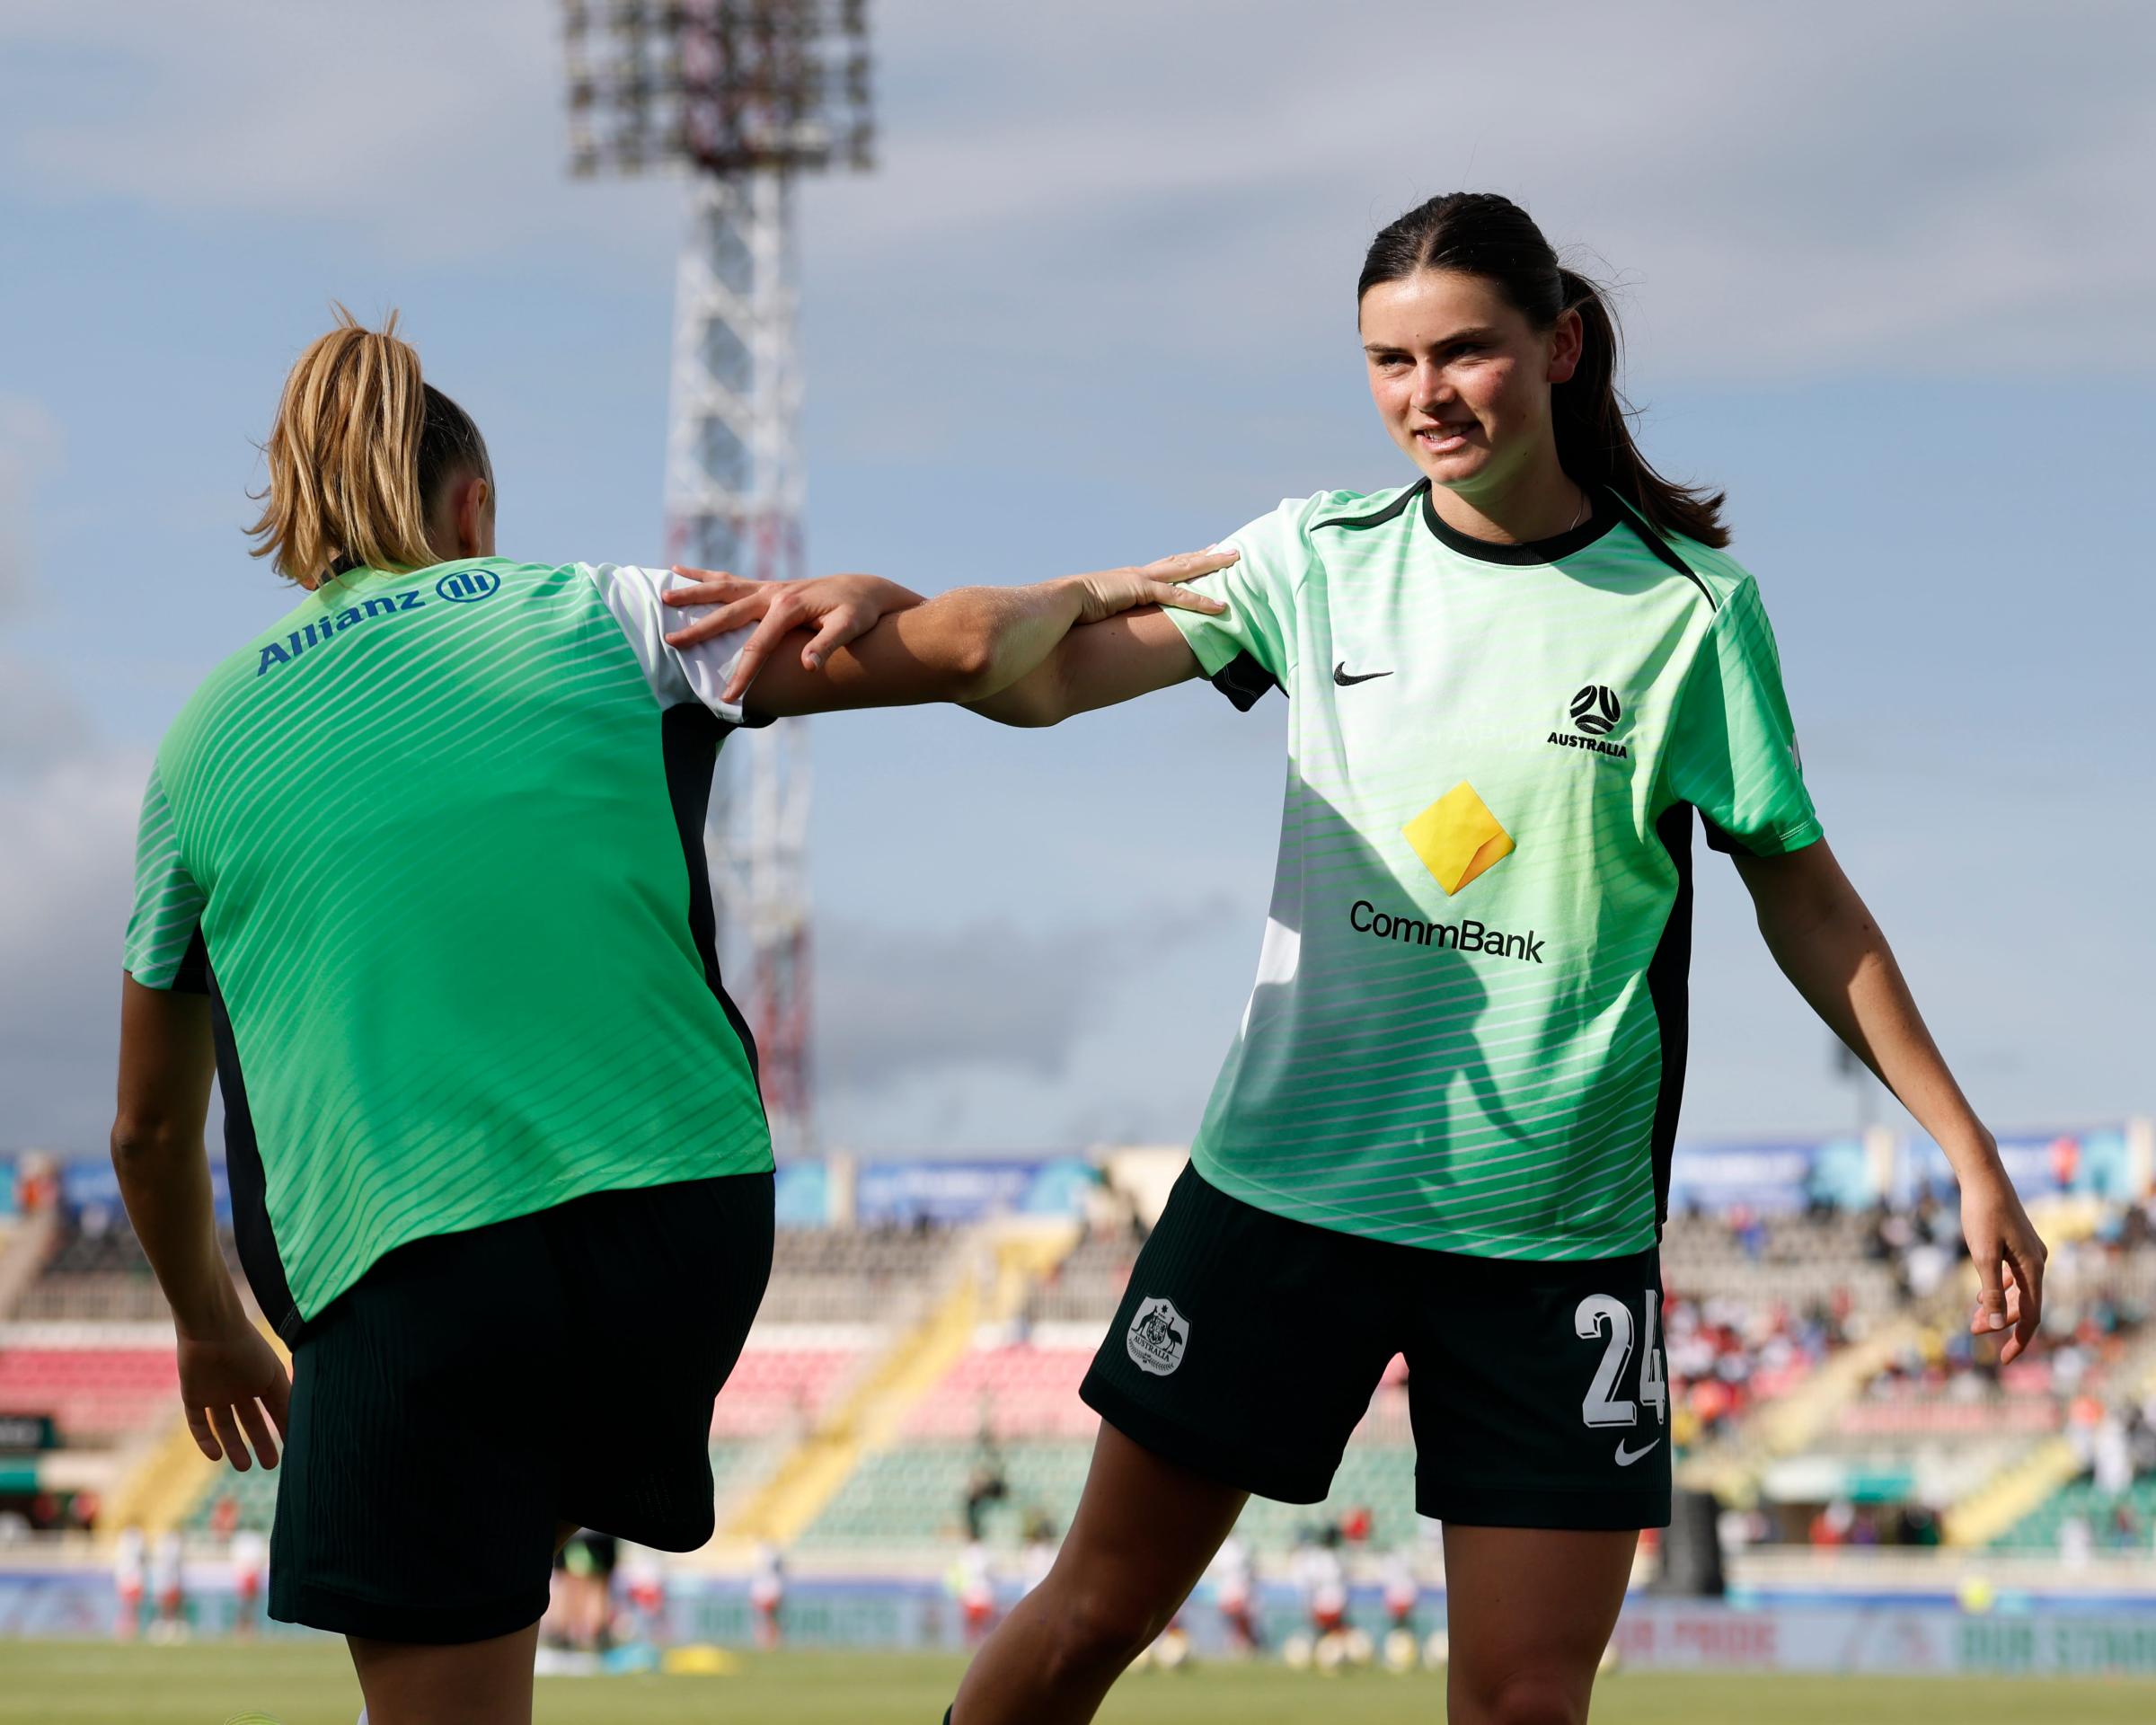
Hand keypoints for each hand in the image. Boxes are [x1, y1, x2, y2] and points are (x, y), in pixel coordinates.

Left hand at [176, 1314, 289, 1470]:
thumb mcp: (273, 1376)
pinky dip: (206, 1440)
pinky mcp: (194, 1397)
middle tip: (271, 1465)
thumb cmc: (248, 1349)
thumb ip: (285, 1400)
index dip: (282, 1428)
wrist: (211, 1330)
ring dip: (234, 1446)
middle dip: (261, 1443)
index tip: (292, 1448)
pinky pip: (199, 1423)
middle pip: (251, 1421)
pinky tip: (216, 1455)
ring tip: (244, 1467)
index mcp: (261, 1380)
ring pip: (225, 1426)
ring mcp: (216, 1393)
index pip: (274, 1409)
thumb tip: (300, 1425)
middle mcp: (239, 1388)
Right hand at [664, 569, 921, 701]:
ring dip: (692, 593)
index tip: (728, 699)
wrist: (865, 589)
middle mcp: (773, 593)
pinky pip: (730, 581)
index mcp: (788, 607)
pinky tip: (681, 572)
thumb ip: (828, 644)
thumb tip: (809, 664)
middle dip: (698, 630)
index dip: (743, 673)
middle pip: (727, 614)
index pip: (758, 645)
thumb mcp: (851, 626)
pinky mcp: (768, 587)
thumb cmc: (859, 611)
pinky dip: (706, 577)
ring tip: (663, 595)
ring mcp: (768, 587)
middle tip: (670, 643)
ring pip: (722, 588)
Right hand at [1068, 547, 1236, 626]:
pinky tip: (1220, 607)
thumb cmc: (1065, 616)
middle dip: (1205, 556)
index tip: (1201, 555)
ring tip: (1235, 559)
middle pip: (1179, 562)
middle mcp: (1136, 575)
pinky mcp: (1139, 590)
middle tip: (1228, 549)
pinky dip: (1201, 601)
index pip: (1161, 568)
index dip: (1183, 562)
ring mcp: (1139, 580)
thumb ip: (1103, 620)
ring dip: (1212, 565)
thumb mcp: (1090, 616)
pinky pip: (1177, 596)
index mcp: (1126, 581)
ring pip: (1185, 569)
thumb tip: (1101, 632)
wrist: (1055, 605)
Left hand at [1961, 1161, 2046, 1365]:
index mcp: (2033, 1267)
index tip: (2005, 1360)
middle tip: (1973, 1331)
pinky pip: (2016, 1275)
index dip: (2019, 1339)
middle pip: (2026, 1303)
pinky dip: (2001, 1288)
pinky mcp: (2020, 1242)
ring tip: (1975, 1318)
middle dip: (2002, 1322)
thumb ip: (1992, 1291)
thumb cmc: (1981, 1214)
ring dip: (1999, 1305)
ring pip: (2020, 1289)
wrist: (1983, 1176)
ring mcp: (2031, 1251)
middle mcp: (2038, 1260)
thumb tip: (1998, 1325)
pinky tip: (1984, 1292)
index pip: (2032, 1315)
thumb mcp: (1982, 1255)